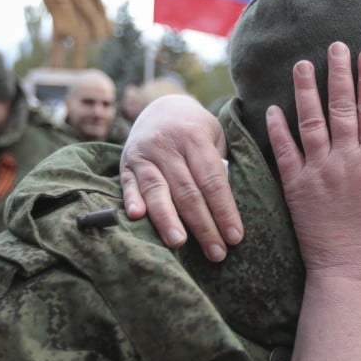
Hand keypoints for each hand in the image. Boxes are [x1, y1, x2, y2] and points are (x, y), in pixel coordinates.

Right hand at [119, 93, 242, 261]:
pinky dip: (132, 200)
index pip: (213, 180)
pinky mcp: (126, 163)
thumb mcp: (214, 137)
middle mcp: (168, 145)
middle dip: (203, 225)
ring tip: (178, 243)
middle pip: (187, 191)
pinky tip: (137, 217)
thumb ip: (218, 166)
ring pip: (157, 190)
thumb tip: (226, 209)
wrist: (161, 107)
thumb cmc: (196, 131)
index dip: (224, 210)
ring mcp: (144, 154)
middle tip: (216, 253)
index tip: (235, 237)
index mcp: (195, 137)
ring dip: (167, 219)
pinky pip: (128, 184)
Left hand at [267, 42, 360, 277]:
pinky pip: (285, 152)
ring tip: (302, 64)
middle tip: (335, 46)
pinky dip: (279, 129)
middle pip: (343, 108)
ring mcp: (319, 172)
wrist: (347, 265)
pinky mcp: (296, 187)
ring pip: (311, 122)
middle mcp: (346, 161)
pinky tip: (274, 108)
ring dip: (306, 91)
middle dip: (339, 73)